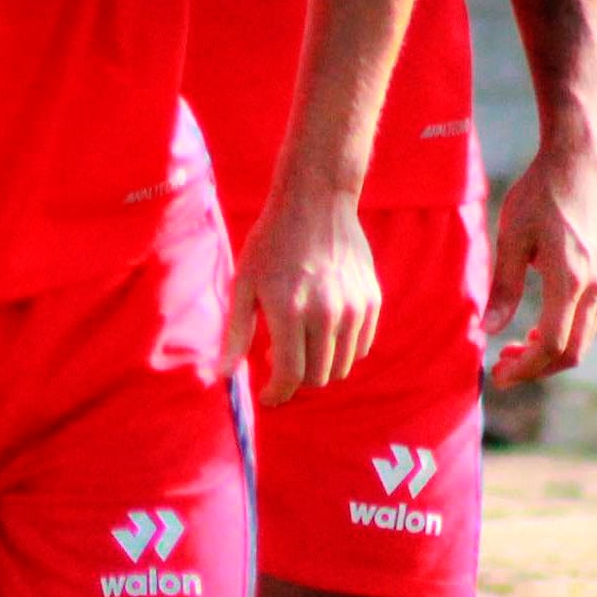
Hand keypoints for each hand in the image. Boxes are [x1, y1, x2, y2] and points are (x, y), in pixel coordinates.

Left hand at [239, 191, 381, 400]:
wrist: (316, 201)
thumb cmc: (271, 241)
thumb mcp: (244, 283)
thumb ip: (235, 334)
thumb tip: (223, 375)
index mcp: (289, 311)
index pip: (290, 375)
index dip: (277, 394)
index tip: (269, 396)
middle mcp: (326, 314)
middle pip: (318, 377)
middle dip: (296, 379)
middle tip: (279, 360)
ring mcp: (354, 308)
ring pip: (343, 366)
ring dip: (320, 365)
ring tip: (302, 342)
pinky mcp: (372, 301)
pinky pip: (360, 346)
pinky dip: (342, 349)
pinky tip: (323, 329)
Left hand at [482, 143, 596, 386]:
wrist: (580, 159)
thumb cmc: (540, 192)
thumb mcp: (512, 237)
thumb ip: (503, 287)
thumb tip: (487, 330)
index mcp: (570, 279)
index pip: (552, 346)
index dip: (525, 369)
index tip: (498, 374)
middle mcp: (595, 285)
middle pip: (572, 352)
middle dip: (537, 369)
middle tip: (502, 368)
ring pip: (583, 337)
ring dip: (549, 352)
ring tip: (514, 349)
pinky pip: (588, 318)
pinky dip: (563, 333)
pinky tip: (537, 327)